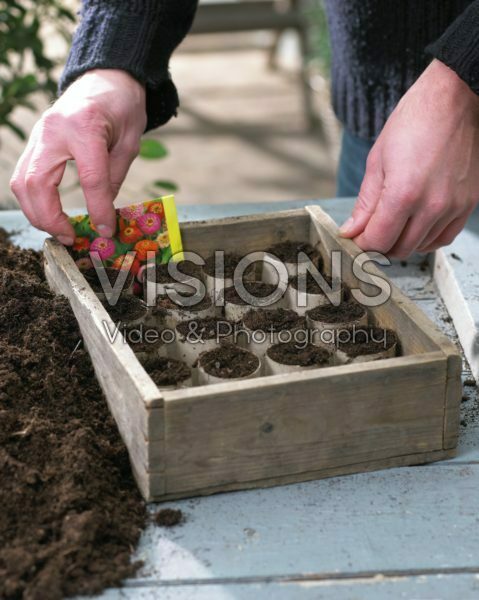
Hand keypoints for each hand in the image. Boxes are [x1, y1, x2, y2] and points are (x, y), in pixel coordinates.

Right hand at [10, 69, 146, 244]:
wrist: (105, 78)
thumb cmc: (122, 108)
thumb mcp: (130, 144)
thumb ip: (113, 178)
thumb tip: (103, 215)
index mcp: (86, 127)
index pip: (90, 179)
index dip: (98, 210)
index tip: (106, 230)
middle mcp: (53, 129)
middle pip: (38, 184)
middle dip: (51, 219)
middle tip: (70, 238)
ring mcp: (38, 134)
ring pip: (22, 182)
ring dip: (37, 214)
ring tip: (60, 231)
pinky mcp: (34, 142)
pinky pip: (23, 176)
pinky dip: (33, 201)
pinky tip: (49, 214)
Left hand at [339, 59, 478, 257]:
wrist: (453, 100)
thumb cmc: (413, 122)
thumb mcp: (377, 161)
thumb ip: (365, 203)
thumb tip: (352, 231)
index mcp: (404, 194)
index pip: (378, 241)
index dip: (362, 244)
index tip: (356, 238)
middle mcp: (432, 206)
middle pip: (399, 249)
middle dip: (379, 245)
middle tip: (370, 232)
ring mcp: (454, 206)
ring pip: (421, 247)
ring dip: (402, 242)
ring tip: (393, 223)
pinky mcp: (469, 203)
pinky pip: (444, 237)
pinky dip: (426, 238)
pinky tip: (416, 226)